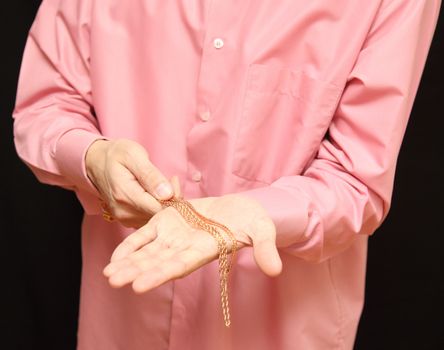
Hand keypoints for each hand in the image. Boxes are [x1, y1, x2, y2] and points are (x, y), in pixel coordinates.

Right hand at [85, 139, 174, 227]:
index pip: (160, 208)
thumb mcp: (134, 155)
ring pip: (156, 218)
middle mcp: (124, 212)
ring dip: (165, 203)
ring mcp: (125, 219)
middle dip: (171, 199)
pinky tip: (155, 193)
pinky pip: (149, 218)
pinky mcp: (128, 221)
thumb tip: (167, 194)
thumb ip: (150, 175)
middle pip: (159, 215)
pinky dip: (157, 207)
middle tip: (170, 179)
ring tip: (161, 184)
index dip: (173, 197)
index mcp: (125, 196)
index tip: (172, 180)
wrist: (96, 163)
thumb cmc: (117, 155)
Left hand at [102, 194, 281, 293]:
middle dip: (136, 272)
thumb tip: (275, 270)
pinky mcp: (167, 220)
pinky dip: (131, 244)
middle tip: (113, 281)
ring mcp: (174, 235)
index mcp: (204, 250)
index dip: (159, 275)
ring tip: (108, 274)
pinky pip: (146, 234)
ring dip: (128, 263)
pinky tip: (114, 257)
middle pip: (157, 262)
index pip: (179, 265)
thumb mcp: (262, 230)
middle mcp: (185, 247)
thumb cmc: (253, 221)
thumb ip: (265, 247)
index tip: (138, 286)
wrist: (241, 209)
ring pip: (148, 251)